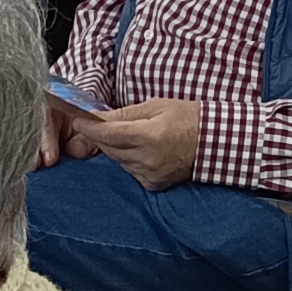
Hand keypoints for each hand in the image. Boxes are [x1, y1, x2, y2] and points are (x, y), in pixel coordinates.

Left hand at [65, 95, 200, 191]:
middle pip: (110, 149)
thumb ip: (125, 114)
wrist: (213, 142)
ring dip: (119, 148)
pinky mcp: (153, 184)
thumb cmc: (186, 118)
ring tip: (137, 136)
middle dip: (103, 136)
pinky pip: (131, 171)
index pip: (108, 134)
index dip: (90, 127)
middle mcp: (148, 159)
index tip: (78, 120)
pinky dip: (131, 160)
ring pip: (119, 160)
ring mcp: (151, 174)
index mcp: (149, 136)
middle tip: (104, 124)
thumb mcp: (156, 106)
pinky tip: (145, 151)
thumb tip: (98, 117)